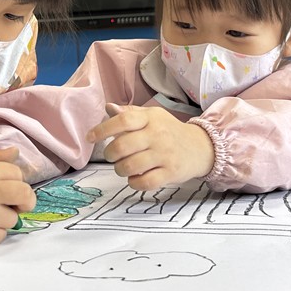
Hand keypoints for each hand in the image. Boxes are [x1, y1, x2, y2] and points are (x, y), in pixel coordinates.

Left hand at [86, 103, 213, 190]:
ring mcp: (165, 155)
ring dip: (119, 169)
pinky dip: (134, 182)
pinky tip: (134, 178)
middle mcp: (158, 135)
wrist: (200, 147)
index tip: (90, 137)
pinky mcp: (171, 173)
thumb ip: (130, 114)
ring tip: (122, 167)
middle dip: (109, 154)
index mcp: (151, 118)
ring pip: (130, 166)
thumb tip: (109, 108)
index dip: (103, 129)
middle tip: (111, 156)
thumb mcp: (152, 117)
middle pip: (122, 146)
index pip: (123, 120)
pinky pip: (145, 182)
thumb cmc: (169, 131)